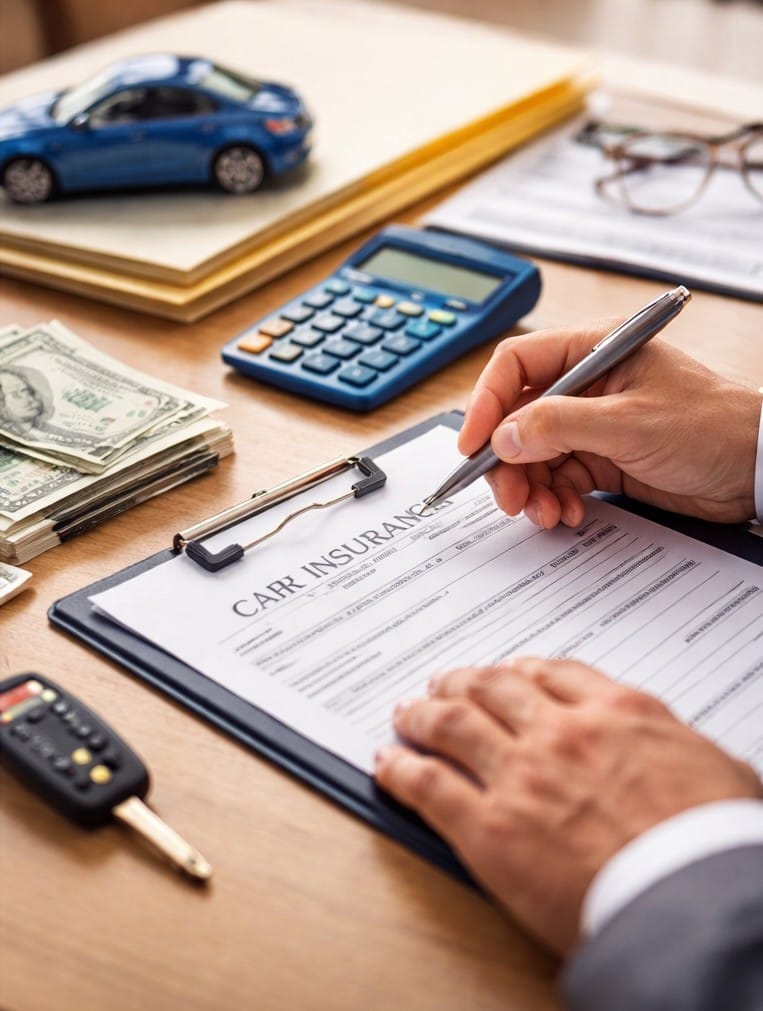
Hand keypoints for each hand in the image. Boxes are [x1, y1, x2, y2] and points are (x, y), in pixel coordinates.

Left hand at [374, 658, 761, 953]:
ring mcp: (518, 777)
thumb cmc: (714, 845)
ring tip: (407, 713)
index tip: (505, 674)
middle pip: (491, 689)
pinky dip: (401, 769)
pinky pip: (428, 786)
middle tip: (444, 685)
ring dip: (422, 714)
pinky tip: (389, 763)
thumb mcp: (718, 773)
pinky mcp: (487, 829)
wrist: (692, 902)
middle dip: (461, 683)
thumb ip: (676, 749)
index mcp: (615, 713)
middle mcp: (558, 733)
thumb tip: (678, 753)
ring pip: (451, 725)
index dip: (517, 671)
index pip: (551, 673)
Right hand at [458, 322, 759, 527]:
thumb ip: (560, 425)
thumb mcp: (631, 423)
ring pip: (533, 454)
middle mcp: (587, 385)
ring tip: (544, 513)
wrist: (757, 470)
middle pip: (518, 418)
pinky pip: (558, 478)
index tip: (472, 445)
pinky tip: (567, 513)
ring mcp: (592, 424)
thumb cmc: (713, 426)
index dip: (487, 404)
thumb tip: (503, 437)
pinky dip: (554, 499)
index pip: (517, 366)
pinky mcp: (602, 459)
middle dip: (507, 461)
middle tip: (508, 497)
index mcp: (593, 350)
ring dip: (530, 487)